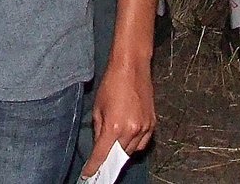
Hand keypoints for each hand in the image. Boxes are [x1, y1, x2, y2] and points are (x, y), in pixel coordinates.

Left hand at [82, 59, 154, 176]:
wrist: (132, 66)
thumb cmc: (112, 83)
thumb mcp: (98, 107)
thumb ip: (98, 129)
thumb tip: (99, 144)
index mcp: (114, 127)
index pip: (102, 155)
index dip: (93, 167)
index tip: (87, 175)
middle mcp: (130, 130)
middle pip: (117, 156)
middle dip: (108, 159)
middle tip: (101, 160)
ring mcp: (144, 128)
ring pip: (131, 152)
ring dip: (121, 152)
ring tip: (114, 147)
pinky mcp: (152, 123)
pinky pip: (143, 143)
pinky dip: (135, 145)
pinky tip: (128, 139)